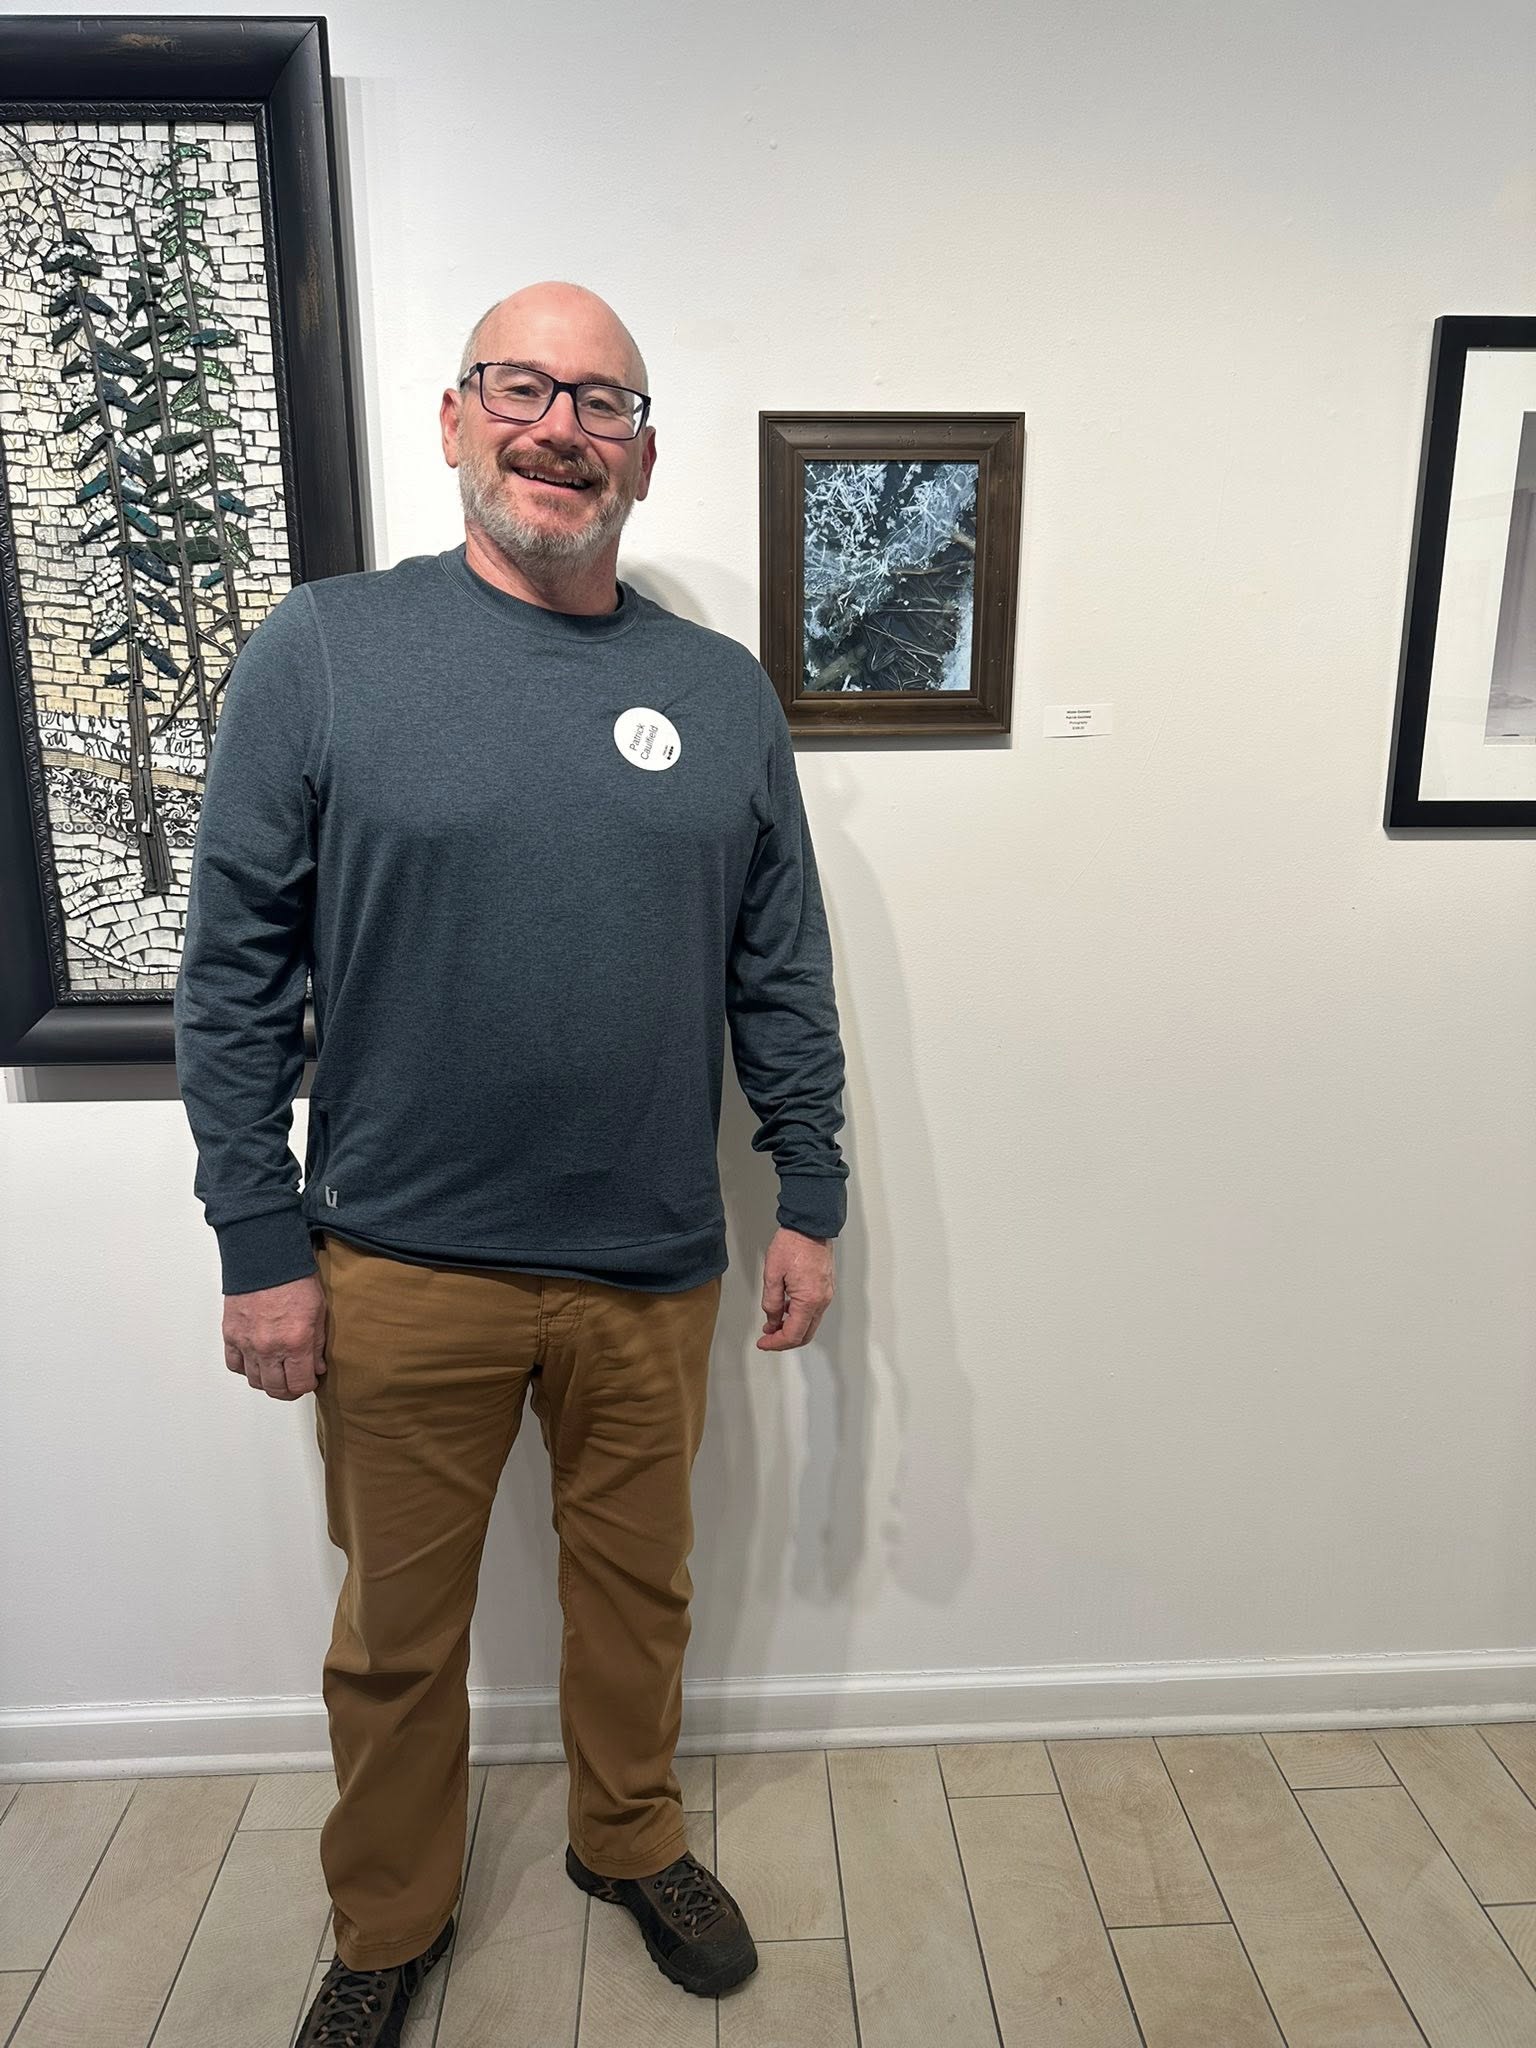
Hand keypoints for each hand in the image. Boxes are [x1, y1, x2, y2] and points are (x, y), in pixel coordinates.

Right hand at [222, 1271, 327, 1400]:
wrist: (266, 1257)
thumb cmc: (295, 1278)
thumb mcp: (319, 1311)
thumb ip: (317, 1344)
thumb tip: (316, 1367)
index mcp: (296, 1342)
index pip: (299, 1384)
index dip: (307, 1385)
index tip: (310, 1379)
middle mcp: (269, 1347)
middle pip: (276, 1388)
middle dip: (289, 1390)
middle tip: (295, 1382)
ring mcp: (247, 1343)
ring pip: (255, 1381)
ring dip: (268, 1382)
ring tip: (277, 1373)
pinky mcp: (231, 1335)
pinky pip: (235, 1365)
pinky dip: (245, 1368)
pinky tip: (256, 1362)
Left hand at [757, 1227, 834, 1350]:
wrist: (810, 1226)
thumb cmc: (793, 1244)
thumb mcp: (772, 1275)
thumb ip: (772, 1303)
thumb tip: (772, 1320)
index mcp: (808, 1300)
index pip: (793, 1335)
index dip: (776, 1343)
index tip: (764, 1343)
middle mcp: (822, 1300)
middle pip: (805, 1334)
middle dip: (784, 1341)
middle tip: (767, 1339)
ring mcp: (827, 1294)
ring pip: (810, 1324)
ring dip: (792, 1329)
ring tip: (773, 1325)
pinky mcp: (827, 1288)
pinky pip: (814, 1311)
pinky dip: (800, 1318)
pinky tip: (786, 1311)